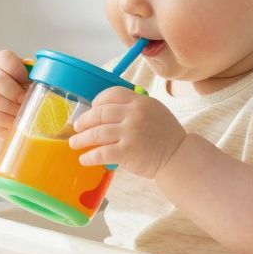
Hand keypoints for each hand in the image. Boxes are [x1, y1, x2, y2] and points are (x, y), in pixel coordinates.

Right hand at [0, 50, 30, 147]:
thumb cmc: (27, 94)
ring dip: (12, 108)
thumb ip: (38, 76)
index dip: (17, 70)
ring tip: (22, 111)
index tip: (28, 81)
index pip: (5, 58)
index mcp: (2, 63)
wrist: (16, 116)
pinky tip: (15, 120)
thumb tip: (47, 78)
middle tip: (26, 100)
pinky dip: (6, 119)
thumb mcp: (33, 81)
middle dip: (15, 92)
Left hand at [71, 88, 186, 177]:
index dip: (98, 101)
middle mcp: (134, 114)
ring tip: (74, 143)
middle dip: (84, 120)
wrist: (178, 156)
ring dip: (81, 139)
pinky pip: (102, 152)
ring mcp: (130, 132)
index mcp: (141, 102)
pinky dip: (90, 156)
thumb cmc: (166, 135)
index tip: (91, 108)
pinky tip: (84, 159)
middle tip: (77, 127)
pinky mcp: (128, 152)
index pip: (112, 94)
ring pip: (97, 133)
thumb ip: (134, 108)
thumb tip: (106, 110)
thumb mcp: (155, 111)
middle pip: (100, 113)